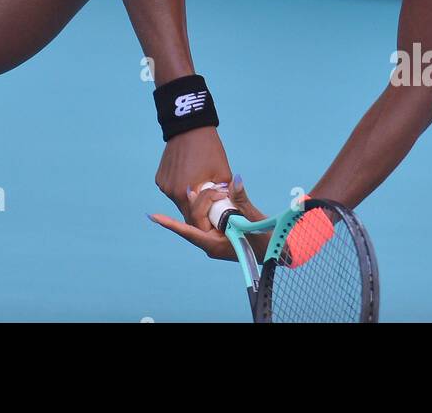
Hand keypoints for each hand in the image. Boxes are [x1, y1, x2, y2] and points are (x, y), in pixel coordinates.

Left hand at [148, 174, 267, 260]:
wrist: (278, 250)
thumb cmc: (267, 240)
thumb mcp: (255, 220)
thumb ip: (243, 201)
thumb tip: (234, 180)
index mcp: (215, 245)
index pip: (189, 232)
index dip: (170, 224)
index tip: (153, 216)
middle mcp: (211, 243)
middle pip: (195, 219)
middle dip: (200, 201)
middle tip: (212, 188)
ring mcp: (215, 238)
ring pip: (202, 217)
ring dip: (205, 202)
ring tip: (211, 189)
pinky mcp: (220, 232)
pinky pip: (209, 216)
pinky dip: (210, 205)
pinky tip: (211, 194)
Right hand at [154, 125, 232, 224]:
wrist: (189, 127)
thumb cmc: (209, 149)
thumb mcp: (223, 173)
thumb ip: (224, 196)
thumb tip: (225, 209)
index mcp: (185, 193)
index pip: (195, 221)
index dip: (206, 220)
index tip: (214, 213)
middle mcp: (171, 192)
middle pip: (186, 212)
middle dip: (198, 210)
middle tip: (209, 199)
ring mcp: (164, 185)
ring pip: (179, 201)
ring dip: (189, 198)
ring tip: (199, 183)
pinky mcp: (160, 178)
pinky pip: (172, 190)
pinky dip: (180, 188)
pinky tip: (188, 174)